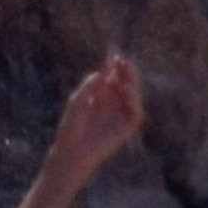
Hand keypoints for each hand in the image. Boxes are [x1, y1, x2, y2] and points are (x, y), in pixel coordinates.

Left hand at [51, 54, 144, 179]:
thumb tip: (105, 68)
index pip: (114, 77)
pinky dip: (134, 101)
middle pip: (127, 83)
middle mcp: (114, 103)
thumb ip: (91, 85)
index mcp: (102, 95)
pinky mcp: (126, 128)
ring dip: (131, 84)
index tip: (116, 57)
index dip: (117, 67)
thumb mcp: (78, 100)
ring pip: (134, 96)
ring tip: (122, 79)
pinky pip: (136, 112)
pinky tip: (125, 93)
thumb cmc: (71, 126)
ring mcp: (120, 115)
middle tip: (124, 63)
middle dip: (128, 72)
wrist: (72, 150)